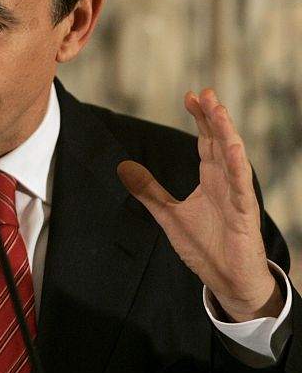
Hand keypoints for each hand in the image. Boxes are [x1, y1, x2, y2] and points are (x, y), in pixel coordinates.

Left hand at [117, 88, 281, 321]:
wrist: (227, 280)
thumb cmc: (206, 248)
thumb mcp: (169, 215)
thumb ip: (150, 192)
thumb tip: (127, 171)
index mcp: (211, 180)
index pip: (206, 142)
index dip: (200, 119)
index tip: (190, 96)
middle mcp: (226, 182)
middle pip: (219, 141)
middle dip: (212, 116)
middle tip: (205, 91)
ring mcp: (237, 196)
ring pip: (233, 158)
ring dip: (226, 133)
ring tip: (218, 109)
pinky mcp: (244, 214)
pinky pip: (241, 187)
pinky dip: (236, 167)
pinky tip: (231, 148)